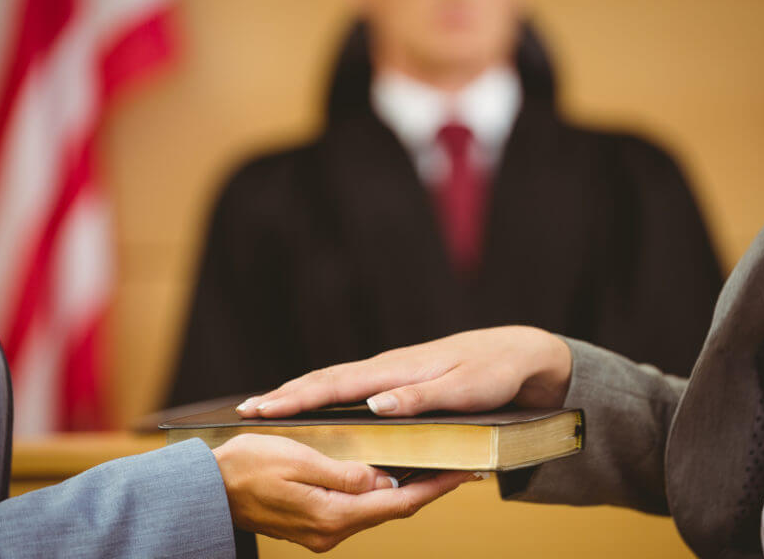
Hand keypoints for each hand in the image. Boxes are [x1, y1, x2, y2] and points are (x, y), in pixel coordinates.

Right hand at [212, 433, 478, 551]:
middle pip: (392, 509)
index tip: (462, 473)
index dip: (435, 487)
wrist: (207, 490)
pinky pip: (356, 509)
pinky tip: (385, 476)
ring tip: (429, 467)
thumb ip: (345, 473)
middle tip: (455, 466)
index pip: (399, 503)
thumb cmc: (246, 467)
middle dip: (426, 488)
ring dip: (403, 491)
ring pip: (375, 510)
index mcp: (333, 515)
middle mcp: (332, 531)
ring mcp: (322, 532)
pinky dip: (377, 493)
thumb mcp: (298, 460)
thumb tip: (385, 481)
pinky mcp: (313, 525)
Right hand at [236, 325, 570, 418]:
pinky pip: (350, 385)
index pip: (336, 385)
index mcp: (397, 371)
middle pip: (325, 380)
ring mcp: (391, 371)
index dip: (296, 398)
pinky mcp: (398, 377)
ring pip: (335, 381)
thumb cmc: (493, 373)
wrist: (518, 352)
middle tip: (246, 410)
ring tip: (267, 406)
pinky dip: (324, 393)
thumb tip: (374, 406)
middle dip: (284, 395)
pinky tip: (316, 403)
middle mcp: (387, 368)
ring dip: (299, 393)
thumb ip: (420, 399)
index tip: (261, 408)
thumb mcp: (463, 390)